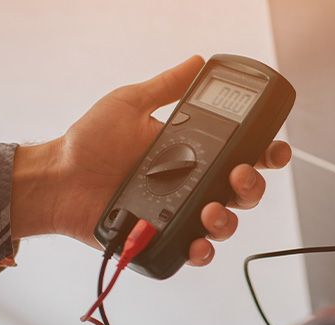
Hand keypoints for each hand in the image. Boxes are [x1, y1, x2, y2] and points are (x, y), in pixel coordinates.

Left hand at [11, 56, 291, 265]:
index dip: (265, 154)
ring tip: (210, 210)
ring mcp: (181, 212)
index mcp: (194, 153)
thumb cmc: (89, 144)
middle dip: (251, 186)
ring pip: (226, 223)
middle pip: (242, 191)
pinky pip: (196, 251)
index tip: (274, 151)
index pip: (241, 154)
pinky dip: (202, 251)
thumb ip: (166, 87)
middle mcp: (193, 184)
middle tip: (237, 176)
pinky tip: (197, 242)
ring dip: (228, 219)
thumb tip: (195, 62)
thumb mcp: (130, 105)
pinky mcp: (166, 238)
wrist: (59, 181)